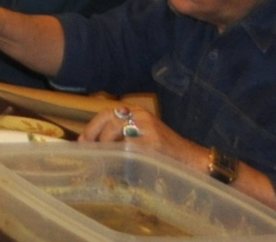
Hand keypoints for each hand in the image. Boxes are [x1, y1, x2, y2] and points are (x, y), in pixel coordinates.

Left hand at [80, 102, 198, 166]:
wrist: (192, 160)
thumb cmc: (165, 152)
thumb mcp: (143, 136)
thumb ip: (123, 136)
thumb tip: (97, 145)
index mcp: (137, 112)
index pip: (107, 113)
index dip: (92, 126)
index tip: (82, 140)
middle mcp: (141, 116)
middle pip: (109, 118)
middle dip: (94, 133)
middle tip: (86, 148)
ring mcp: (147, 128)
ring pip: (115, 131)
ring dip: (105, 144)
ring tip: (102, 157)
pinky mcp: (152, 143)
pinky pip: (127, 147)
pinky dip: (118, 155)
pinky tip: (116, 164)